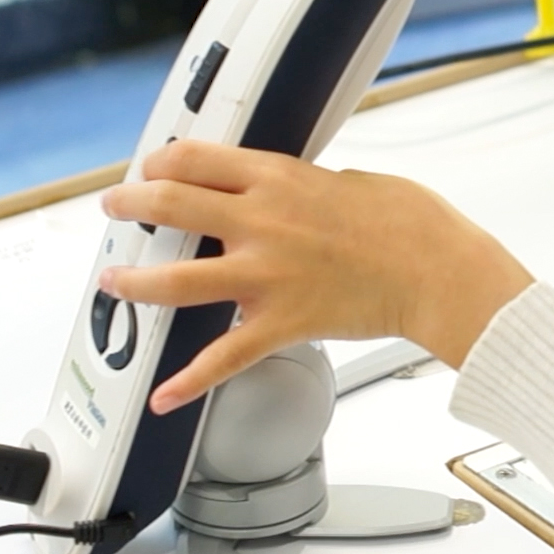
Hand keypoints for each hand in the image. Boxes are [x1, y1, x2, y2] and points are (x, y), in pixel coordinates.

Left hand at [99, 140, 533, 413]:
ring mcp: (265, 275)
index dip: (163, 160)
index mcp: (280, 180)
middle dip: (131, 205)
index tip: (153, 166)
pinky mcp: (279, 322)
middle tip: (118, 208)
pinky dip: (189, 380)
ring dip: (133, 283)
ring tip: (114, 282)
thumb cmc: (412, 225)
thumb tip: (295, 195)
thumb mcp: (355, 182)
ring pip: (174, 281)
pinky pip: (222, 357)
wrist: (438, 272)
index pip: (199, 158)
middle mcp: (261, 223)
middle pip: (170, 205)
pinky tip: (163, 395)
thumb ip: (311, 187)